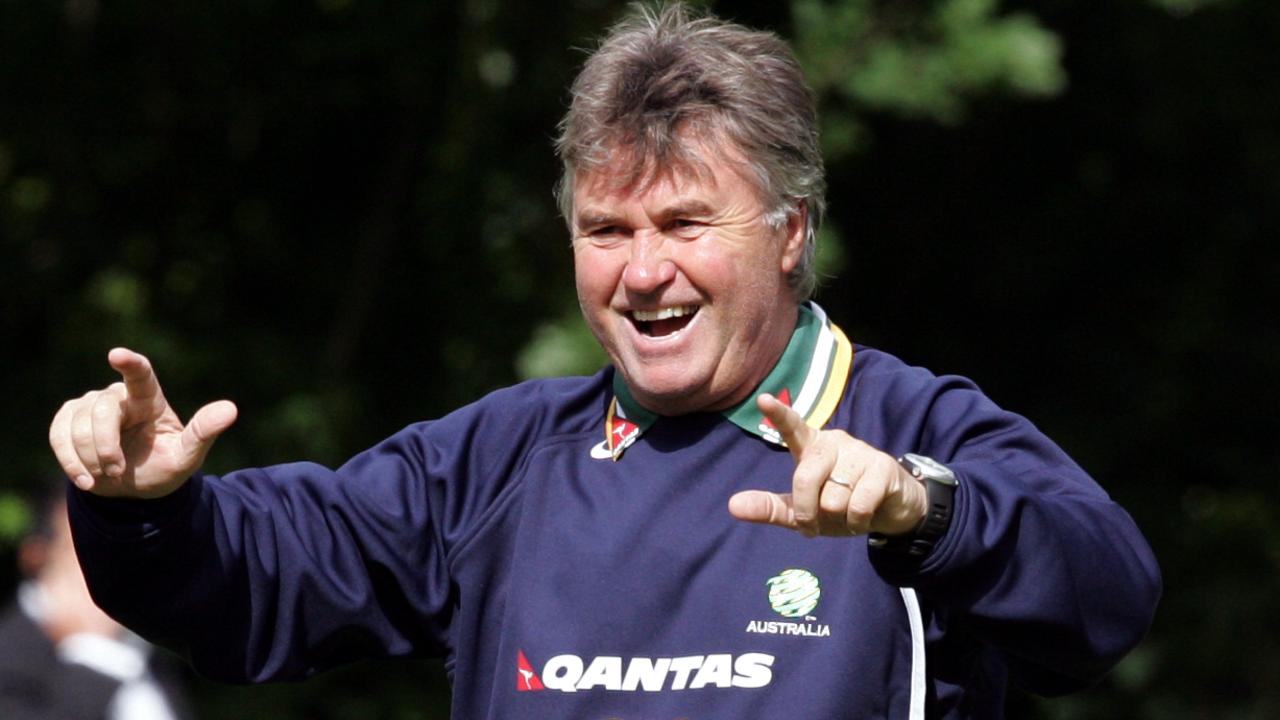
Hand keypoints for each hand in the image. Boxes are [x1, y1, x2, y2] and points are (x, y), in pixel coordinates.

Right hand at [49, 347, 237, 497]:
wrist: (133, 489)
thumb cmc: (163, 467)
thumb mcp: (186, 457)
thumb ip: (203, 433)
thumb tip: (230, 409)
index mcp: (149, 399)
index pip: (141, 375)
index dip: (130, 364)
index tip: (117, 355)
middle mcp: (118, 397)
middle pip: (102, 411)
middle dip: (105, 446)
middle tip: (118, 472)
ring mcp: (89, 406)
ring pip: (77, 426)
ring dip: (89, 458)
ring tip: (107, 477)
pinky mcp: (67, 420)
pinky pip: (58, 435)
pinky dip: (69, 461)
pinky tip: (86, 480)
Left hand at [727, 393, 926, 536]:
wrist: (889, 511)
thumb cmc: (839, 506)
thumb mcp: (802, 512)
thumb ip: (769, 508)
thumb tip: (732, 505)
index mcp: (811, 448)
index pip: (793, 428)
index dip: (779, 414)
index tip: (763, 399)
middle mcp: (833, 442)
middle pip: (805, 478)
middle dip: (807, 512)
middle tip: (815, 524)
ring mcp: (859, 452)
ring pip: (833, 499)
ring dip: (838, 519)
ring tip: (848, 512)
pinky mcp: (882, 467)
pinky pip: (858, 505)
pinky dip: (856, 522)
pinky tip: (864, 517)